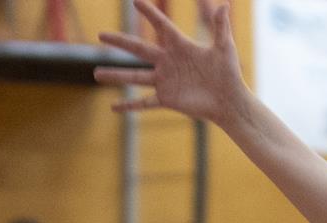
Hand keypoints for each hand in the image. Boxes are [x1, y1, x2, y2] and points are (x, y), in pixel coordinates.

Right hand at [98, 0, 246, 123]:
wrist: (230, 102)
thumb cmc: (229, 74)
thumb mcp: (225, 48)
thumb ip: (221, 27)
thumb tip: (224, 5)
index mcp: (180, 46)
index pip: (161, 26)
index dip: (150, 13)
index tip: (136, 1)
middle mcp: (168, 62)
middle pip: (139, 49)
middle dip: (120, 41)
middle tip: (100, 35)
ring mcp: (165, 81)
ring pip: (135, 76)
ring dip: (116, 75)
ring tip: (96, 74)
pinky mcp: (167, 99)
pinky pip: (144, 102)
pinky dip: (129, 105)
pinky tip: (114, 108)